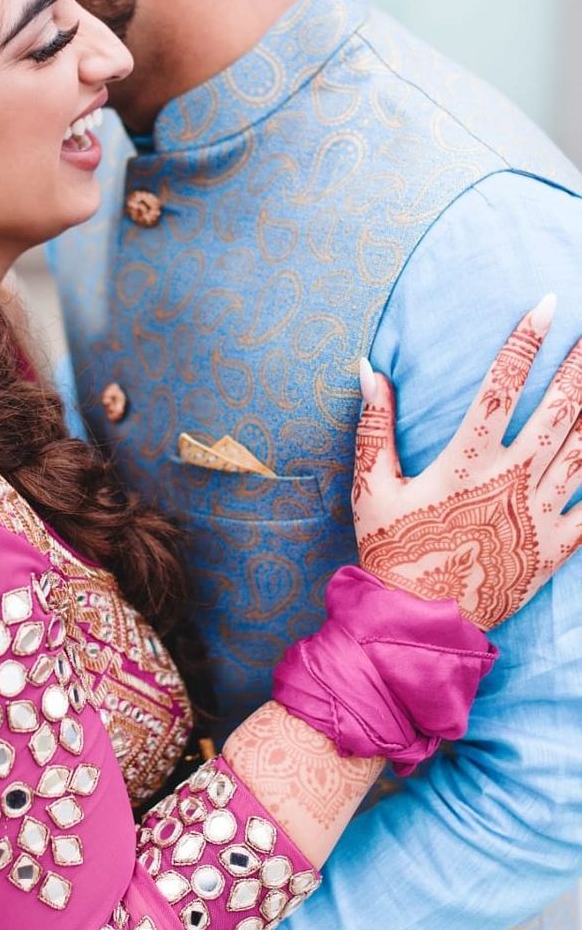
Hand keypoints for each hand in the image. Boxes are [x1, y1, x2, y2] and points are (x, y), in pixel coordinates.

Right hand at [352, 295, 581, 629]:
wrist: (417, 623)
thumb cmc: (391, 552)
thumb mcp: (371, 486)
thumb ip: (373, 425)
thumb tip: (369, 370)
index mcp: (466, 461)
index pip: (502, 386)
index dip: (525, 341)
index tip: (545, 306)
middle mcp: (511, 479)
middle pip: (559, 409)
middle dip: (581, 364)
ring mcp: (540, 513)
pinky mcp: (556, 546)